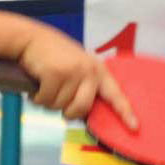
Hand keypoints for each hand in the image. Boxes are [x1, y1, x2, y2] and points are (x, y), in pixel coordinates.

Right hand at [1, 24, 122, 119]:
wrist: (30, 38)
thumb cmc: (52, 55)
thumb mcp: (76, 66)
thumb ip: (84, 85)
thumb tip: (81, 114)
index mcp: (97, 70)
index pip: (115, 95)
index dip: (125, 113)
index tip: (134, 127)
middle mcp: (88, 71)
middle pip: (81, 109)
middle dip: (67, 111)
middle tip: (57, 99)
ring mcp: (72, 72)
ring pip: (59, 106)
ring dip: (48, 100)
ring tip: (45, 84)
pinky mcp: (54, 74)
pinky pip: (45, 100)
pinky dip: (37, 97)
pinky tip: (37, 84)